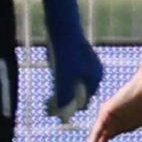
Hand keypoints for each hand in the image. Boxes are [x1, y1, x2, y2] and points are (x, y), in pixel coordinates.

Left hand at [38, 0, 104, 119]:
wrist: (61, 24)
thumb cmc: (65, 51)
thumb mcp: (63, 77)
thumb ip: (64, 97)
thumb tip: (63, 117)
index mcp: (95, 78)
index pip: (84, 102)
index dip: (70, 109)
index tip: (56, 114)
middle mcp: (92, 72)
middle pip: (77, 94)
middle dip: (63, 102)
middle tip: (48, 108)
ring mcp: (82, 65)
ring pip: (70, 85)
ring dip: (59, 93)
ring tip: (46, 101)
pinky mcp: (72, 58)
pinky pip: (66, 75)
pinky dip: (58, 82)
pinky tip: (50, 83)